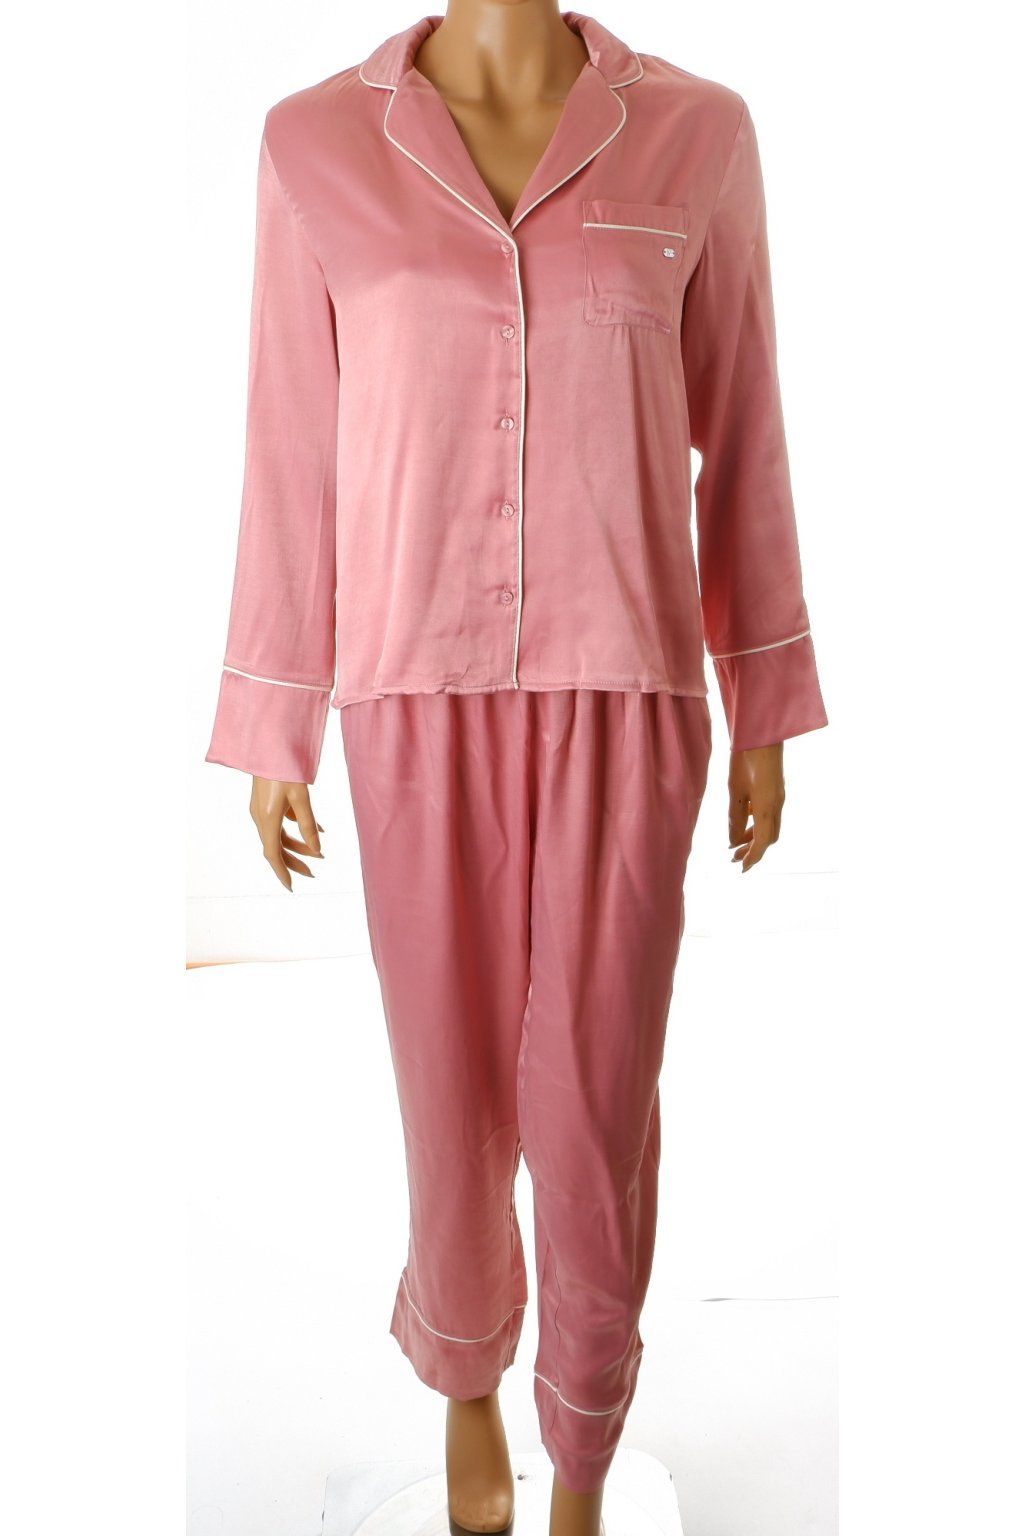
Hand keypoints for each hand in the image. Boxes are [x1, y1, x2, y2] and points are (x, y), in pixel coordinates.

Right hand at [249, 777, 323, 889]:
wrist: (268, 743)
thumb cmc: (285, 767)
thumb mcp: (301, 797)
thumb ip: (308, 824)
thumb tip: (317, 850)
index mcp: (267, 819)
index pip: (273, 854)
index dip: (282, 872)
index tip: (291, 887)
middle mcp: (260, 817)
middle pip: (276, 847)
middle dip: (294, 862)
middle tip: (313, 873)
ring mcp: (261, 809)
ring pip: (279, 835)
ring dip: (297, 846)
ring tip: (319, 854)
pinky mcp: (266, 801)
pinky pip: (281, 822)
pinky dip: (297, 828)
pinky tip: (318, 830)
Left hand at [728, 744, 784, 872]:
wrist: (761, 733)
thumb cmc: (745, 760)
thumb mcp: (735, 791)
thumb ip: (734, 818)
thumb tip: (733, 841)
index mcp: (768, 807)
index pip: (762, 842)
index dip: (752, 857)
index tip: (741, 868)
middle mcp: (778, 805)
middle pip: (769, 837)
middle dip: (753, 849)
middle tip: (734, 857)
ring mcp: (779, 797)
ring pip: (770, 826)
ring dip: (755, 837)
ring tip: (736, 842)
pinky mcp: (776, 790)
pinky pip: (770, 814)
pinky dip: (757, 823)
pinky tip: (744, 820)